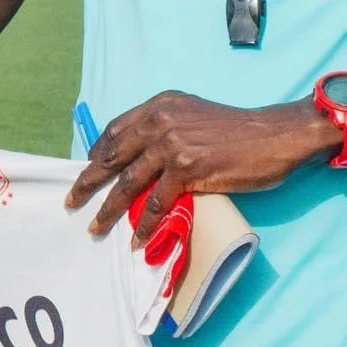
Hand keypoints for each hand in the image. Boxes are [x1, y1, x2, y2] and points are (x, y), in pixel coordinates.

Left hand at [65, 91, 339, 240]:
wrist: (275, 135)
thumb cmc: (239, 130)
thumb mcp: (193, 116)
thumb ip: (166, 129)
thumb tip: (142, 157)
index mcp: (159, 105)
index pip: (115, 129)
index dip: (98, 152)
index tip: (87, 170)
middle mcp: (159, 120)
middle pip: (112, 155)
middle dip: (88, 181)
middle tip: (71, 200)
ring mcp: (171, 144)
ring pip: (128, 183)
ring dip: (108, 209)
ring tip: (95, 227)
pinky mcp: (187, 168)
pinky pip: (156, 203)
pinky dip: (144, 225)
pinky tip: (137, 240)